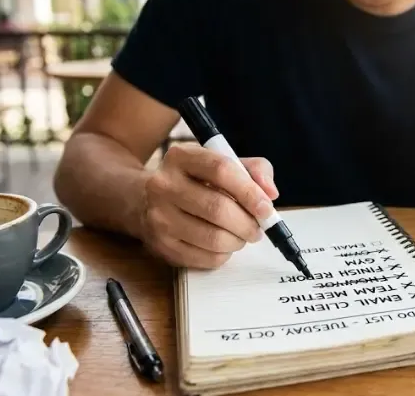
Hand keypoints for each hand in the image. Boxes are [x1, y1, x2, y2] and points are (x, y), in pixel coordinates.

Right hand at [141, 143, 278, 268]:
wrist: (144, 201)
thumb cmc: (195, 182)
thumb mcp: (222, 164)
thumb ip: (254, 171)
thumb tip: (270, 194)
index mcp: (181, 157)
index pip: (221, 170)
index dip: (250, 191)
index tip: (266, 207)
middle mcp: (163, 185)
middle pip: (217, 208)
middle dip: (247, 223)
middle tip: (258, 227)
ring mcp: (158, 217)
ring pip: (213, 238)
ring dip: (238, 241)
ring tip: (242, 235)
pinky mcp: (161, 245)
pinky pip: (205, 258)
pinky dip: (223, 254)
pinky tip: (223, 245)